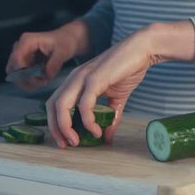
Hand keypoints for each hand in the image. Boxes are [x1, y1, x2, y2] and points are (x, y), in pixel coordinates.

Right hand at [6, 20, 89, 91]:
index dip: (23, 73)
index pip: (16, 59)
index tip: (37, 80)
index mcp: (27, 41)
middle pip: (12, 68)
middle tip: (41, 83)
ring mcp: (21, 55)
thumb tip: (47, 75)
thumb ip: (55, 63)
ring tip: (43, 81)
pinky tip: (42, 80)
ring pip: (15, 74)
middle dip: (25, 80)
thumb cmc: (65, 42)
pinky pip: (21, 76)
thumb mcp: (63, 51)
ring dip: (27, 82)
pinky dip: (30, 81)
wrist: (67, 40)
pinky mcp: (24, 62)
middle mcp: (20, 47)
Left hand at [46, 21, 194, 147]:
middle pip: (52, 105)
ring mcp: (83, 77)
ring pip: (62, 105)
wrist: (142, 49)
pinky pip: (84, 104)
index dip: (55, 123)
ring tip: (77, 141)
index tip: (65, 140)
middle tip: (66, 144)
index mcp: (76, 81)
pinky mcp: (95, 79)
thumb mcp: (117, 97)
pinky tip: (97, 131)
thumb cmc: (128, 69)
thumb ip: (110, 116)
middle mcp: (74, 78)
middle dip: (55, 128)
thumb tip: (107, 138)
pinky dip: (88, 121)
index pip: (55, 103)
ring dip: (66, 127)